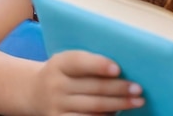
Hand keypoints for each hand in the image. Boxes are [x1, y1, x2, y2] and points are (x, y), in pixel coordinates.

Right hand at [29, 50, 143, 114]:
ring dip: (118, 105)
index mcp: (60, 63)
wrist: (34, 92)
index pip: (79, 62)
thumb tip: (122, 70)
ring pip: (93, 107)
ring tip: (137, 102)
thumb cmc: (63, 72)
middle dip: (118, 89)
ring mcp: (57, 106)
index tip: (118, 69)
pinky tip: (118, 114)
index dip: (99, 65)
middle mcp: (56, 85)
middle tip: (138, 88)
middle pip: (92, 87)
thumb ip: (89, 63)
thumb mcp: (67, 61)